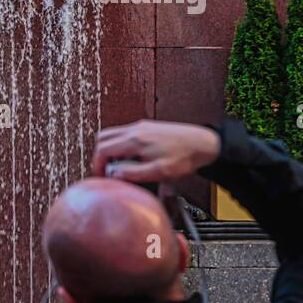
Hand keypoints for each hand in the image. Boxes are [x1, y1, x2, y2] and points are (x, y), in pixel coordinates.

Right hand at [91, 120, 221, 183]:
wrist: (205, 144)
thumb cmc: (185, 157)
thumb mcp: (159, 172)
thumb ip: (133, 173)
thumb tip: (114, 174)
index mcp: (135, 140)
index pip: (102, 149)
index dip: (97, 164)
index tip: (102, 175)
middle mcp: (135, 130)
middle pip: (102, 138)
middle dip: (100, 155)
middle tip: (107, 170)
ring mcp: (141, 126)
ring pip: (112, 134)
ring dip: (110, 149)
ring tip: (120, 164)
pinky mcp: (147, 127)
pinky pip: (124, 133)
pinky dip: (120, 145)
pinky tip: (132, 157)